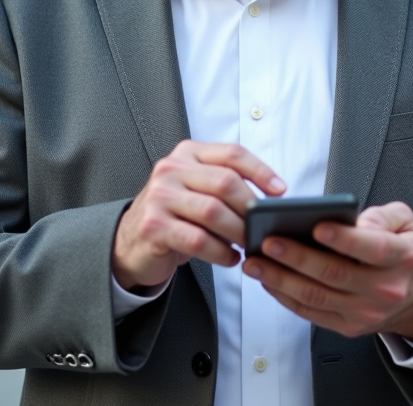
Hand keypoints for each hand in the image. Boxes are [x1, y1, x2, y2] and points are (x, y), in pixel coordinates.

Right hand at [113, 140, 285, 291]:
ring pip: (213, 211)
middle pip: (225, 182)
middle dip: (251, 208)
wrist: (131, 241)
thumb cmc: (174, 215)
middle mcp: (171, 170)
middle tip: (263, 227)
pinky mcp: (154, 226)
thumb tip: (270, 199)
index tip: (280, 191)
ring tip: (247, 244)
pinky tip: (230, 258)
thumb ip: (225, 185)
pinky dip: (221, 252)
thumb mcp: (196, 189)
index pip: (231, 153)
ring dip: (238, 232)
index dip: (261, 170)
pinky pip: (198, 239)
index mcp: (187, 154)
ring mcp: (160, 196)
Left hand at [242, 201, 412, 341]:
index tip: (316, 226)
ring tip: (256, 261)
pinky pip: (310, 312)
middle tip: (269, 242)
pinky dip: (285, 296)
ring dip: (281, 279)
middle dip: (297, 257)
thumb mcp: (406, 224)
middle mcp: (384, 289)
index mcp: (401, 258)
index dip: (344, 239)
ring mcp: (364, 312)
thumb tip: (357, 221)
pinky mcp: (347, 327)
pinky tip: (267, 279)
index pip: (373, 249)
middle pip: (335, 274)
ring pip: (317, 296)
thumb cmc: (403, 255)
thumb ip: (384, 215)